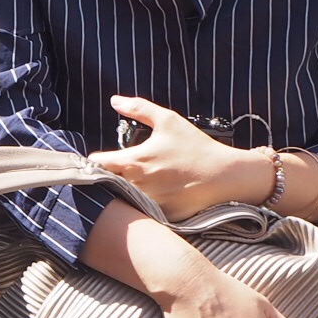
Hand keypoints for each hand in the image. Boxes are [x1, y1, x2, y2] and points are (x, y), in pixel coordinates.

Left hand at [94, 96, 258, 220]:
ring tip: (134, 183)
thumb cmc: (195, 146)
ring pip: (123, 199)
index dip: (93, 161)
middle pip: (106, 184)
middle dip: (106, 177)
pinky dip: (141, 205)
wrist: (224, 175)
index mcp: (134, 161)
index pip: (97, 165)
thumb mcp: (167, 120)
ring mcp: (149, 203)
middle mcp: (137, 185)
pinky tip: (151, 196)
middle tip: (115, 171)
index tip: (99, 159)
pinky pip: (142, 212)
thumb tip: (115, 101)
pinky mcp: (161, 216)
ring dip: (122, 192)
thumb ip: (138, 108)